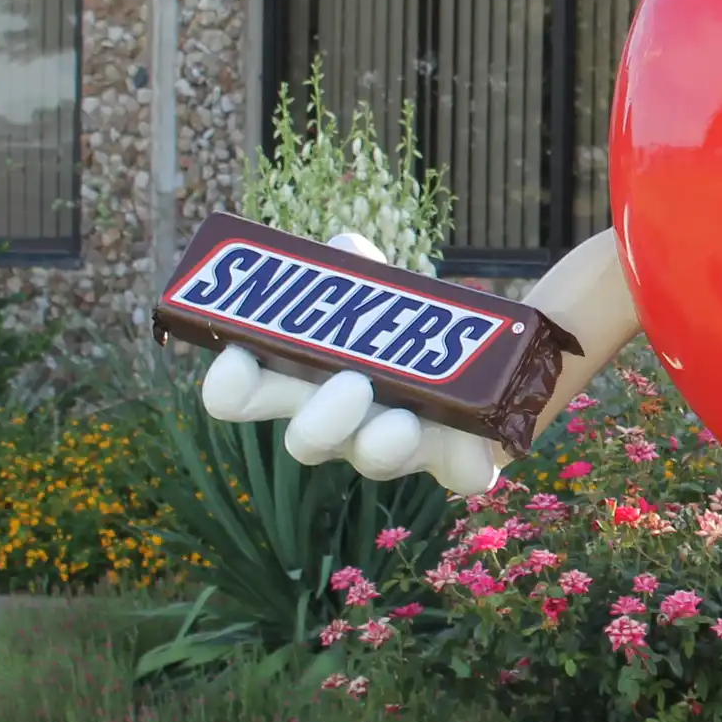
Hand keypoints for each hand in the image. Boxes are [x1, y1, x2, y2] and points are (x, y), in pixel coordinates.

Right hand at [195, 229, 505, 495]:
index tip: (239, 359)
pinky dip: (464, 459)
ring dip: (383, 440)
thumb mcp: (385, 293)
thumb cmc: (410, 328)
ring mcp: (397, 448)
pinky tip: (471, 445)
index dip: (230, 385)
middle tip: (349, 384)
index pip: (244, 395)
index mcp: (306, 379)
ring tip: (402, 419)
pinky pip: (458, 473)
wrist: (490, 365)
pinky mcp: (456, 462)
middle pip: (307, 441)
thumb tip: (344, 248)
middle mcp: (342, 424)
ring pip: (374, 458)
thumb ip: (362, 274)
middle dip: (320, 421)